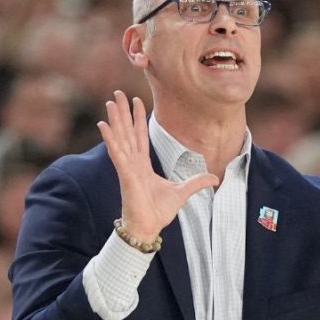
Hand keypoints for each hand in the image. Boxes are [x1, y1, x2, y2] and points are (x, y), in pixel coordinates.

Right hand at [96, 91, 217, 241]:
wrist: (148, 227)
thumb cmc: (158, 211)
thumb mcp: (183, 192)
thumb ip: (197, 182)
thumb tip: (215, 178)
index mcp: (144, 165)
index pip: (140, 136)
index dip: (139, 119)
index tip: (137, 101)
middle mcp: (133, 163)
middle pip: (128, 132)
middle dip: (124, 112)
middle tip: (117, 93)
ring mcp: (128, 168)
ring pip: (121, 138)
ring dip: (115, 120)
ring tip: (110, 102)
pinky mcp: (125, 175)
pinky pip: (117, 154)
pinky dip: (111, 139)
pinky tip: (104, 125)